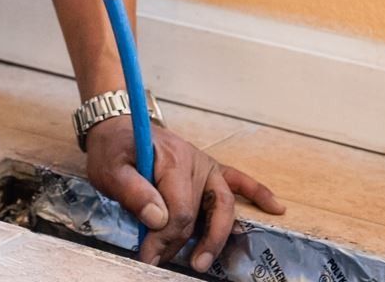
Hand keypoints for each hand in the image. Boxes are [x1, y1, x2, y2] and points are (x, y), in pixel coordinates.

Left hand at [84, 116, 286, 270]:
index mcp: (170, 160)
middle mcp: (194, 161)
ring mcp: (204, 164)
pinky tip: (276, 207)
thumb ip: (132, 191)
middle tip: (159, 260)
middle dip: (180, 243)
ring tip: (202, 261)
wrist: (117, 123)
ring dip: (216, 236)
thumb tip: (159, 219)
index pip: (180, 211)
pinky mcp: (208, 167)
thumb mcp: (109, 167)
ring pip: (223, 206)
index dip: (165, 238)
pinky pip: (238, 178)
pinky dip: (257, 191)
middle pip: (199, 214)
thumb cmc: (112, 147)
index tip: (147, 255)